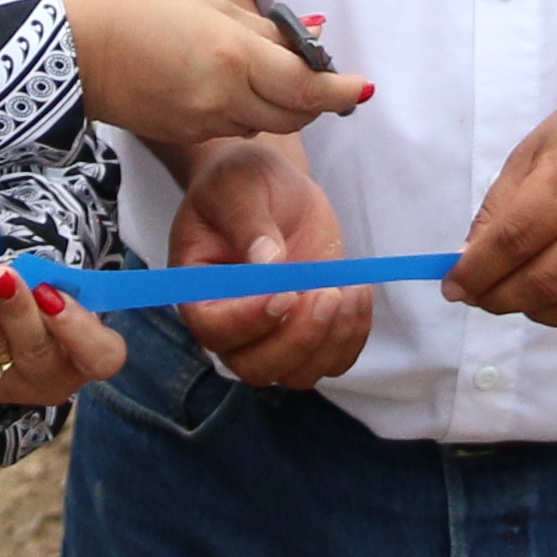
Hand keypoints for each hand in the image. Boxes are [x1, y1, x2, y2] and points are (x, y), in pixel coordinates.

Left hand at [0, 265, 126, 414]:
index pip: (102, 356)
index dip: (80, 329)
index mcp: (83, 356)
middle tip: (3, 275)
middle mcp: (48, 379)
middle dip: (18, 311)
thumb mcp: (52, 291)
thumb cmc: (34, 305)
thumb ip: (48, 284)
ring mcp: (5, 386)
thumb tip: (19, 274)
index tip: (53, 294)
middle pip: (38, 353)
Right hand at [59, 0, 370, 156]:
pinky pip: (234, 128)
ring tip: (262, 70)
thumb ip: (266, 31)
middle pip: (295, 114)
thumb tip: (315, 39)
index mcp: (233, 57)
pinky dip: (244, 110)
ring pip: (266, 124)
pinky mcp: (187, 136)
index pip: (307, 87)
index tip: (362, 86)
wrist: (76, 51)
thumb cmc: (138, 11)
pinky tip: (222, 83)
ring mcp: (204, 124)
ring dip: (278, 103)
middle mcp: (223, 99)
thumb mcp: (209, 7)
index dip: (341, 89)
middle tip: (315, 71)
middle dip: (314, 97)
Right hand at [171, 135, 371, 390]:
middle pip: (256, 368)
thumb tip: (268, 262)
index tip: (284, 291)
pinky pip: (333, 360)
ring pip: (298, 374)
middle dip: (297, 340)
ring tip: (348, 289)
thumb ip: (247, 222)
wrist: (270, 187)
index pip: (214, 330)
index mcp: (199, 293)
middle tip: (326, 293)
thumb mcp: (237, 186)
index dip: (249, 321)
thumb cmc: (240, 183)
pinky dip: (352, 335)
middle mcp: (232, 326)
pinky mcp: (310, 331)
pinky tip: (357, 292)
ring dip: (330, 340)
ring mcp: (272, 335)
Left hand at [442, 46, 556, 337]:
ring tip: (525, 296)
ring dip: (539, 313)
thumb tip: (471, 262)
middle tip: (482, 297)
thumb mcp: (539, 146)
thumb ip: (502, 205)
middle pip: (545, 283)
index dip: (476, 273)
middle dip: (499, 299)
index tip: (454, 287)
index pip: (514, 242)